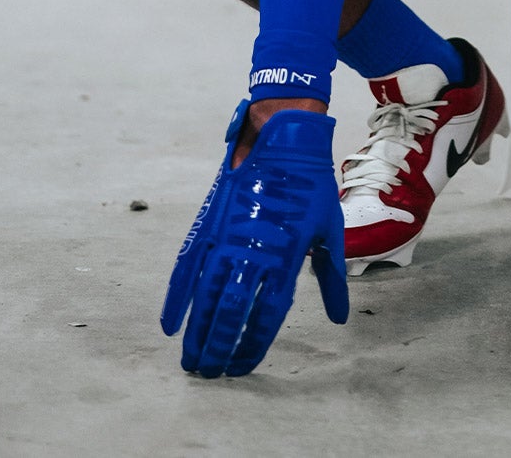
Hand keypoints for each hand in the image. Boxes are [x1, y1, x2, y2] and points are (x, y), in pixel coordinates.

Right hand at [161, 102, 348, 377]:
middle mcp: (254, 252)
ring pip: (206, 297)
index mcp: (286, 257)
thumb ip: (331, 277)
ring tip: (191, 362)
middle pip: (231, 313)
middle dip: (219, 348)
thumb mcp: (329, 230)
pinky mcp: (209, 222)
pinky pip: (188, 267)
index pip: (266, 316)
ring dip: (197, 333)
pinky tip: (170, 326)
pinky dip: (176, 298)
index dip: (253, 345)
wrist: (284, 137)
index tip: (243, 367)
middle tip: (210, 374)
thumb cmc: (311, 184)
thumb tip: (340, 318)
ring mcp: (228, 237)